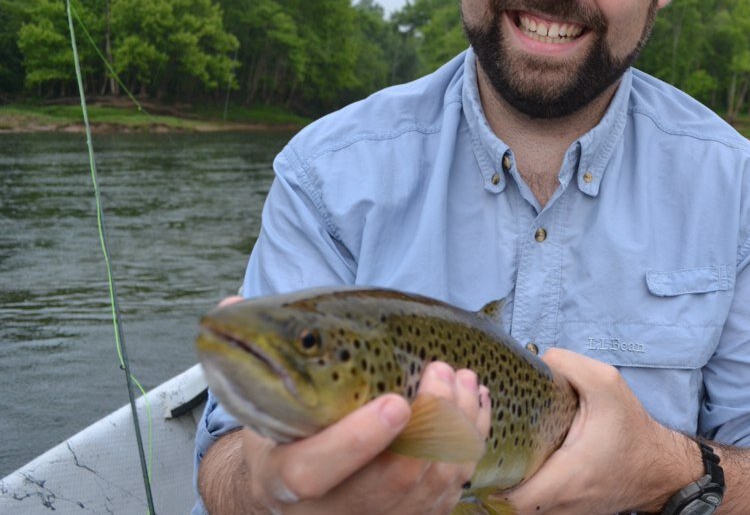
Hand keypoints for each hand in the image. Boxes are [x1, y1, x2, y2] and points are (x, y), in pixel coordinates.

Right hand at [202, 293, 492, 514]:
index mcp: (285, 478)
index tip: (395, 402)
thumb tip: (229, 303)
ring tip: (460, 377)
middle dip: (429, 423)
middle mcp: (332, 509)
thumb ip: (252, 356)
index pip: (317, 471)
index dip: (357, 441)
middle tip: (441, 372)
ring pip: (432, 485)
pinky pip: (452, 488)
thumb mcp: (260, 404)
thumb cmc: (284, 436)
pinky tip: (473, 401)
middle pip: (393, 481)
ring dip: (457, 427)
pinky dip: (470, 442)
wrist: (293, 491)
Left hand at [503, 349, 694, 513]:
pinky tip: (519, 463)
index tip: (486, 446)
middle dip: (491, 476)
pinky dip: (521, 489)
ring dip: (505, 484)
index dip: (490, 476)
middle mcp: (560, 505)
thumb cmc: (631, 430)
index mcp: (566, 478)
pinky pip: (531, 508)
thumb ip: (570, 365)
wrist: (657, 469)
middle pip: (505, 505)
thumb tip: (537, 359)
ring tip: (499, 451)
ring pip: (516, 510)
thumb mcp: (607, 384)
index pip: (509, 499)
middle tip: (486, 443)